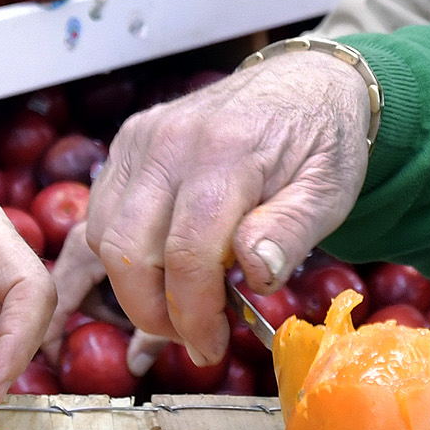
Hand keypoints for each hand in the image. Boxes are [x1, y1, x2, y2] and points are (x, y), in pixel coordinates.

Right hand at [58, 49, 373, 366]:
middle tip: (192, 339)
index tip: (212, 347)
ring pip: (103, 234)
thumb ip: (291, 232)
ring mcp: (142, 139)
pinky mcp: (128, 144)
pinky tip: (147, 277)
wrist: (306, 81)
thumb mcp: (330, 189)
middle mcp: (171, 142)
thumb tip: (254, 275)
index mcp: (227, 153)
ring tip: (177, 311)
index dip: (193, 314)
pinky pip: (100, 212)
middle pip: (129, 248)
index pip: (187, 252)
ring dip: (131, 287)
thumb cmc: (323, 140)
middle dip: (153, 311)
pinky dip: (115, 255)